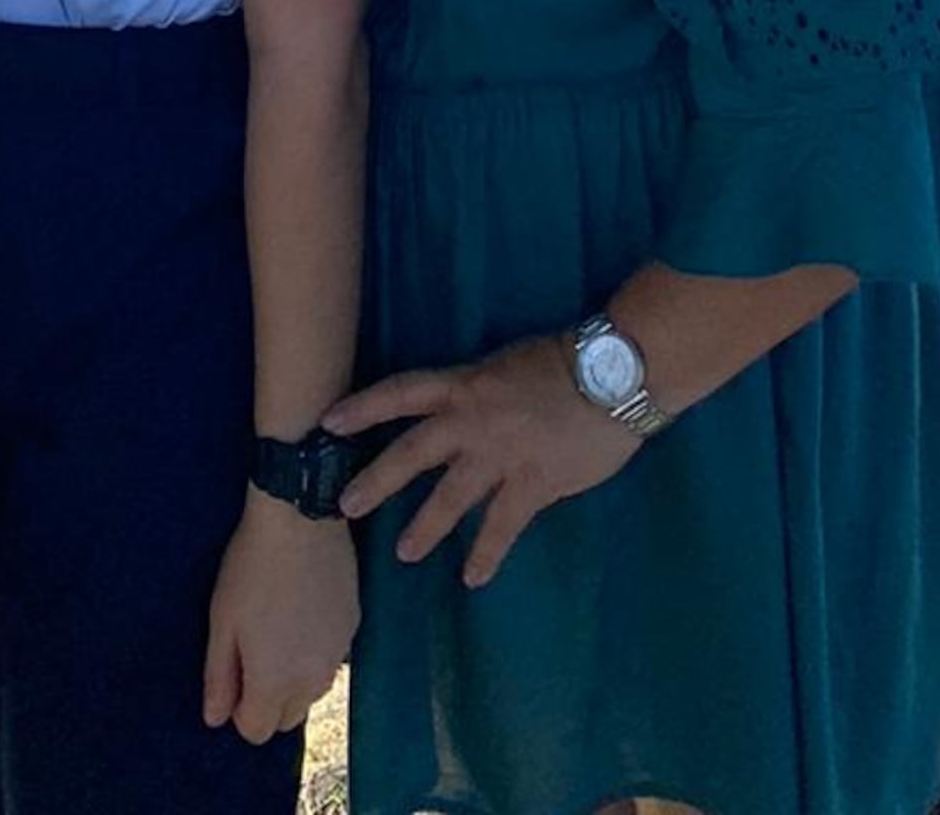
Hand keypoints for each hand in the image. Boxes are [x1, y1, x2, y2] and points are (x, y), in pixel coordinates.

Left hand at [201, 494, 356, 743]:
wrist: (302, 519)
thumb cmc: (252, 568)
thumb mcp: (223, 620)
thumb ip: (219, 676)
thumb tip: (215, 719)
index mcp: (275, 682)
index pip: (257, 731)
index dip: (239, 711)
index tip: (232, 675)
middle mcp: (311, 680)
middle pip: (288, 717)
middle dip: (268, 701)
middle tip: (252, 653)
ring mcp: (338, 655)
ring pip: (312, 691)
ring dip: (293, 679)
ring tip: (277, 630)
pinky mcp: (353, 628)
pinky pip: (330, 660)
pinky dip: (314, 652)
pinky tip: (302, 613)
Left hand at [325, 340, 640, 586]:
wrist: (612, 377)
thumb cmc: (562, 361)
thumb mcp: (505, 365)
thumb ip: (479, 393)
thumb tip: (462, 417)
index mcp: (464, 384)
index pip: (401, 393)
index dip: (363, 407)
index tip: (327, 423)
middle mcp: (471, 421)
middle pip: (411, 453)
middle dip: (377, 480)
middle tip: (345, 506)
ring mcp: (500, 456)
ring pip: (450, 498)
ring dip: (425, 527)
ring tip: (404, 553)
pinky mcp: (532, 485)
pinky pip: (501, 527)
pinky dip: (486, 554)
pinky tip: (473, 577)